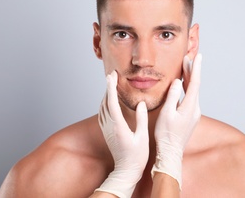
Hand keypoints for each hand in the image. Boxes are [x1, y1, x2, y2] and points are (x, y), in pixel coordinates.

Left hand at [95, 71, 148, 197]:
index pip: (112, 102)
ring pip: (102, 107)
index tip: (112, 76)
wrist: (126, 170)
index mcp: (118, 126)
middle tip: (111, 74)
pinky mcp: (106, 132)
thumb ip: (141, 119)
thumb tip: (141, 104)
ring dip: (106, 94)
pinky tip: (109, 100)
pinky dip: (105, 103)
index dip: (111, 87)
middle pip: (105, 102)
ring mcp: (106, 129)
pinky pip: (102, 113)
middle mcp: (109, 126)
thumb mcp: (142, 136)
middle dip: (108, 87)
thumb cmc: (137, 156)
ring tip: (111, 84)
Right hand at [151, 53, 201, 189]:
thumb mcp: (166, 113)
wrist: (170, 152)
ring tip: (185, 68)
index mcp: (190, 107)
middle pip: (194, 86)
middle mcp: (195, 109)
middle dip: (191, 71)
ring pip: (192, 92)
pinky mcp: (190, 117)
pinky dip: (187, 89)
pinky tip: (182, 85)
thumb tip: (178, 82)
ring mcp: (193, 114)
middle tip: (188, 58)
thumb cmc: (166, 134)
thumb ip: (172, 96)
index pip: (195, 83)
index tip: (198, 57)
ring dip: (189, 80)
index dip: (196, 69)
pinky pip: (190, 98)